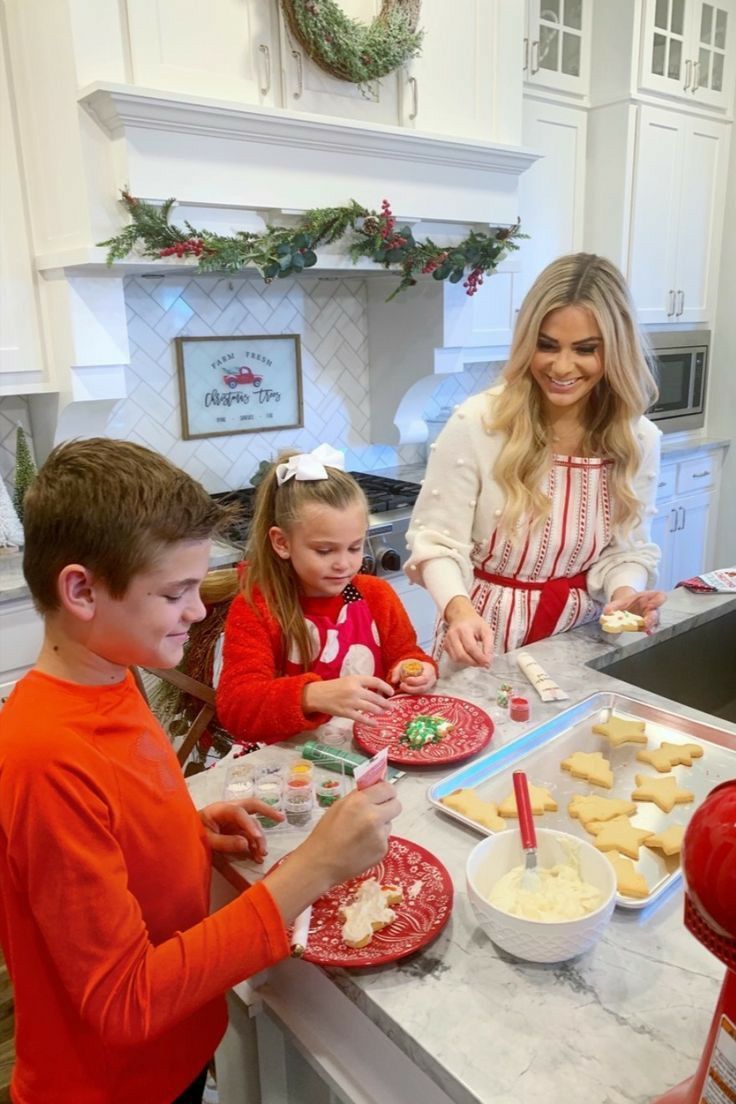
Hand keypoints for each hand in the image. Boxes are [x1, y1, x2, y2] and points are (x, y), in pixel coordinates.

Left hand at [199, 800, 278, 862]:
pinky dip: (254, 844)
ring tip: (262, 854)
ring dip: (259, 838)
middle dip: (267, 811)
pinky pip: (248, 835)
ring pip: (252, 824)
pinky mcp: (234, 830)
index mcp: (220, 809)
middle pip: (252, 805)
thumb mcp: (205, 840)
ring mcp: (233, 820)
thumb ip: (225, 842)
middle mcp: (229, 811)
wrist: (181, 837)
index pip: (239, 812)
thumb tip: (246, 844)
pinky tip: (257, 855)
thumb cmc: (191, 835)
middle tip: (281, 819)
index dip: (250, 824)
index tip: (257, 839)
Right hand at [263, 782, 401, 923]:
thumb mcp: (339, 806)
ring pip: (390, 823)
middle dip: (388, 807)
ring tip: (362, 833)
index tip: (382, 795)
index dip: (386, 792)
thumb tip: (374, 788)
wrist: (320, 863)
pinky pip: (385, 839)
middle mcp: (373, 816)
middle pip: (397, 805)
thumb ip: (359, 796)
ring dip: (381, 825)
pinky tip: (362, 846)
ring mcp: (380, 835)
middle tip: (377, 812)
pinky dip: (377, 840)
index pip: (388, 788)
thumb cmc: (325, 832)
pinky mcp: (383, 850)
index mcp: (360, 801)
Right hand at [302, 675, 393, 726]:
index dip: (386, 687)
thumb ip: (361, 684)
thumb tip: (377, 692)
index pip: (375, 682)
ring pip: (370, 708)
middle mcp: (354, 689)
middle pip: (375, 697)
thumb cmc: (334, 687)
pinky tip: (375, 723)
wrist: (317, 695)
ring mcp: (350, 702)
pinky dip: (370, 721)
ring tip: (384, 713)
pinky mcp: (346, 712)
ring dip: (379, 711)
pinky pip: (361, 718)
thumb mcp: (348, 680)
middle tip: (391, 707)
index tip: (391, 692)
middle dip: (385, 703)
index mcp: (355, 679)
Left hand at [388, 660, 436, 694]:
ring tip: (402, 687)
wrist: (420, 668)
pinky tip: (404, 691)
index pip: (424, 678)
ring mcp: (427, 688)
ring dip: (410, 692)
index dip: (415, 681)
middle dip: (411, 688)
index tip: (406, 679)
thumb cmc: (413, 665)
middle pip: (422, 688)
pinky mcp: (423, 693)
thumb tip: (393, 681)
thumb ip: (397, 671)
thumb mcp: (404, 664)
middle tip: (401, 685)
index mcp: (429, 672)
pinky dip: (410, 694)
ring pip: (420, 694)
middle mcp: (430, 682)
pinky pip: (418, 696)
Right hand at [443, 597, 492, 667]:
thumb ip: (489, 645)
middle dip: (474, 662)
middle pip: (461, 655)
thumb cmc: (475, 624)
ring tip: (477, 661)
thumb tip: (487, 660)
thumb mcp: (486, 630)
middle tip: (483, 664)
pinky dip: (462, 661)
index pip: (471, 647)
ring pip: (456, 658)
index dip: (479, 658)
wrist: (461, 616)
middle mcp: (453, 635)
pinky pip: (453, 658)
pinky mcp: (445, 646)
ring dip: (468, 663)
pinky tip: (469, 657)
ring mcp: (447, 641)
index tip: (488, 663)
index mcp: (464, 629)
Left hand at [606, 587, 666, 634]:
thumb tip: (607, 612)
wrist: (626, 608)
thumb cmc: (627, 603)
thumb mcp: (619, 602)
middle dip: (652, 617)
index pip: (659, 596)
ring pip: (655, 621)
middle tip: (647, 622)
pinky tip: (647, 633)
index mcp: (647, 598)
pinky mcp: (648, 625)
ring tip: (647, 629)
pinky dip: (649, 630)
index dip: (658, 600)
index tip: (652, 604)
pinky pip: (651, 628)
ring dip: (651, 626)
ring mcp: (650, 617)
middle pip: (656, 611)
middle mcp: (652, 607)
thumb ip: (613, 606)